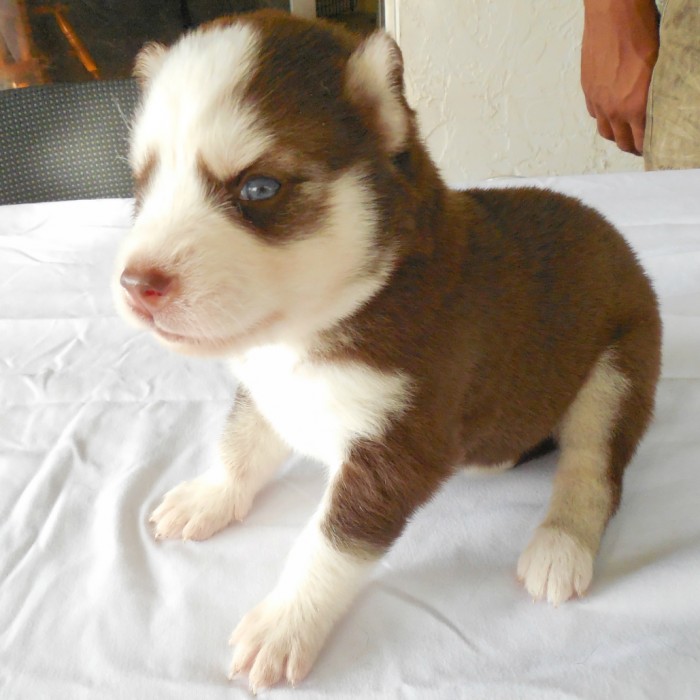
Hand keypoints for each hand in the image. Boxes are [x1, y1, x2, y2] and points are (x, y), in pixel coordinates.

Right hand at [581, 0, 659, 154]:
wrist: (613, 16)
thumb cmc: (642, 34)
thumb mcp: (660, 67)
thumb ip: (656, 94)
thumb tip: (656, 108)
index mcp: (636, 106)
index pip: (641, 141)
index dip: (647, 147)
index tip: (653, 147)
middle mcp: (614, 109)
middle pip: (621, 142)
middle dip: (631, 146)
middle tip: (639, 144)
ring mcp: (599, 101)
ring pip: (605, 131)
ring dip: (615, 135)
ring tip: (623, 132)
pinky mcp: (588, 90)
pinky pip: (595, 114)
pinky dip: (603, 117)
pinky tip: (611, 111)